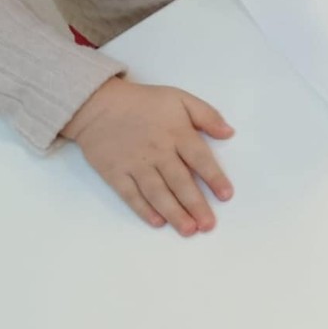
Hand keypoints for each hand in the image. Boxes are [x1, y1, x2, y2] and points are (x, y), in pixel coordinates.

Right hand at [62, 78, 233, 235]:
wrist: (98, 104)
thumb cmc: (144, 103)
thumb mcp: (180, 98)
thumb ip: (207, 115)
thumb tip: (229, 132)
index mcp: (177, 133)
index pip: (200, 159)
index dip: (214, 178)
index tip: (226, 196)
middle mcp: (158, 152)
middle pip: (180, 182)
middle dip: (195, 205)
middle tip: (208, 225)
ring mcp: (135, 164)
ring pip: (157, 193)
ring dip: (173, 213)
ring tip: (188, 230)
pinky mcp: (114, 173)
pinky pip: (131, 195)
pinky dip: (144, 210)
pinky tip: (157, 222)